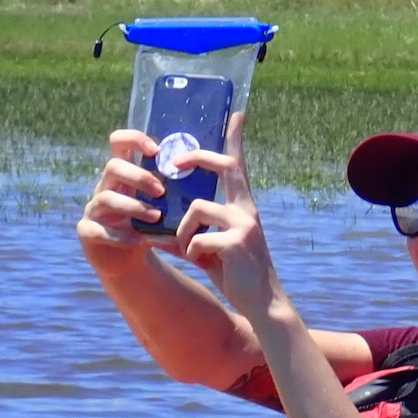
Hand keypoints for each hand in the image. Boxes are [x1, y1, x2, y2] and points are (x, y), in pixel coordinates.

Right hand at [76, 130, 165, 271]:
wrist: (128, 262)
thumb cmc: (148, 228)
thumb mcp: (161, 206)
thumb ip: (174, 190)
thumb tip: (204, 170)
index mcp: (123, 175)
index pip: (119, 143)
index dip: (134, 139)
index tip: (156, 150)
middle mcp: (105, 187)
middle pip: (113, 167)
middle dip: (139, 176)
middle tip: (161, 191)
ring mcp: (94, 209)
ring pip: (106, 198)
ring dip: (134, 206)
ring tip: (156, 217)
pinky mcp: (87, 232)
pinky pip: (99, 230)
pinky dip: (122, 236)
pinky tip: (140, 241)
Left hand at [175, 112, 276, 313]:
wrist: (260, 302)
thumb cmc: (235, 274)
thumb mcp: (211, 248)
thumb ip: (190, 234)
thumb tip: (157, 232)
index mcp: (242, 207)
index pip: (237, 166)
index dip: (235, 139)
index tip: (236, 114)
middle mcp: (246, 210)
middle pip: (223, 166)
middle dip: (197, 157)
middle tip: (177, 162)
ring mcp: (243, 224)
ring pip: (197, 208)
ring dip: (183, 229)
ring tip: (187, 248)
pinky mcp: (235, 243)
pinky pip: (197, 238)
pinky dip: (189, 249)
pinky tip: (197, 260)